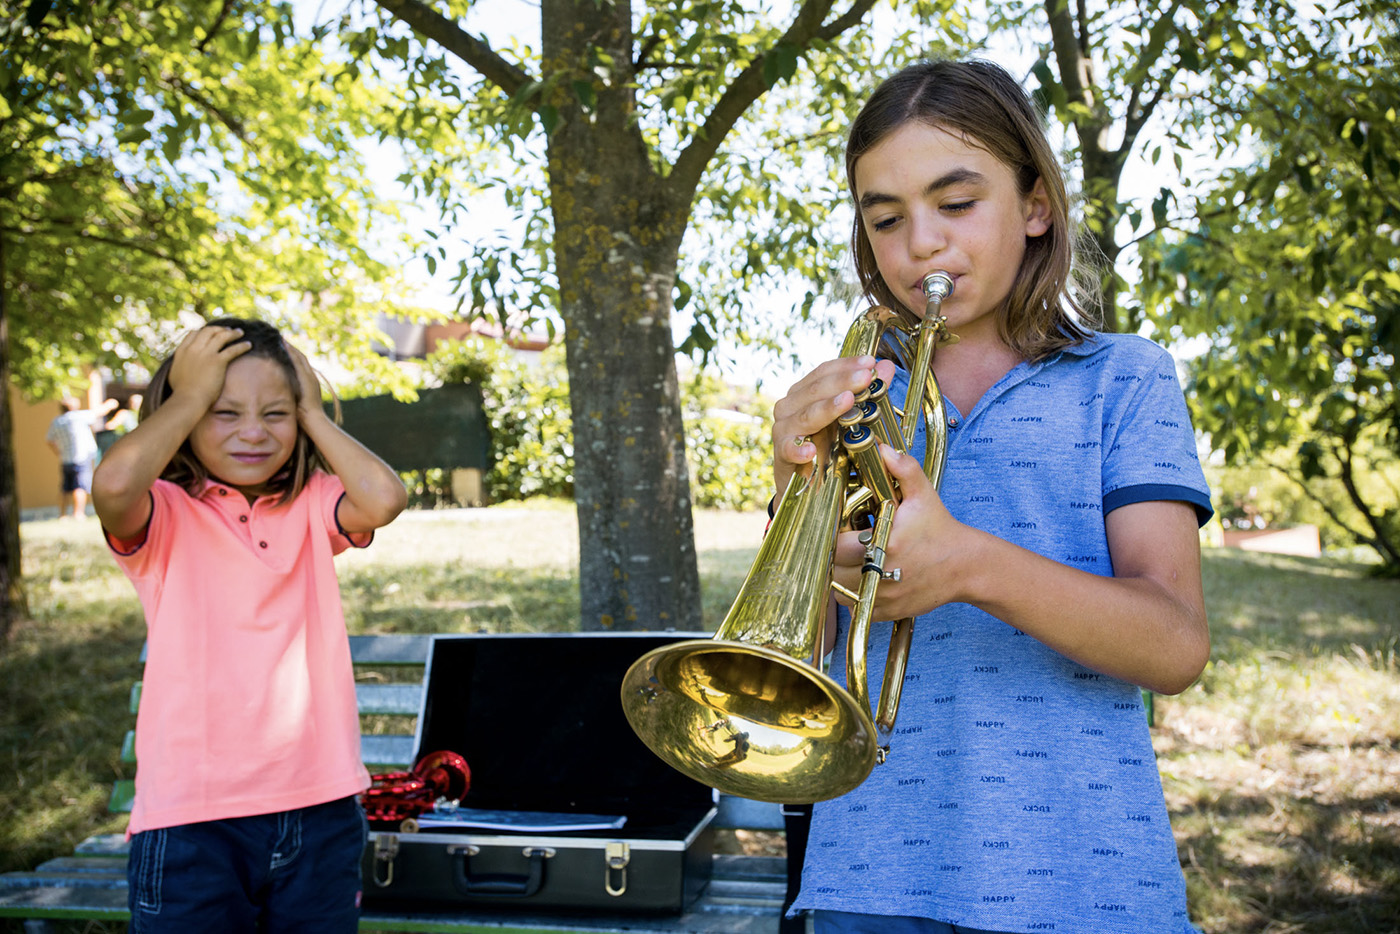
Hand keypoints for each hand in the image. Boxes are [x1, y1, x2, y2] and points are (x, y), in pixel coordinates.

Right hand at [168, 325, 249, 409]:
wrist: (188, 399)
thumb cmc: (182, 392)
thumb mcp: (175, 373)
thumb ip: (180, 363)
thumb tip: (181, 363)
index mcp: (182, 351)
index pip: (194, 333)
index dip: (204, 331)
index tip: (212, 333)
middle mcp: (193, 349)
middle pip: (208, 331)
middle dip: (219, 329)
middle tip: (229, 330)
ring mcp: (205, 353)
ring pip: (221, 336)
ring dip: (232, 333)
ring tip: (240, 333)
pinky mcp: (217, 361)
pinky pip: (233, 349)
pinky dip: (242, 345)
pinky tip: (249, 345)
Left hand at [282, 340, 326, 424]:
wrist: (314, 420)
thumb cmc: (305, 417)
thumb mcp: (297, 404)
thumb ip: (292, 397)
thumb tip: (282, 397)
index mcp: (310, 382)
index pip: (301, 365)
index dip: (293, 356)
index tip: (285, 348)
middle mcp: (312, 377)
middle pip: (301, 358)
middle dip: (292, 349)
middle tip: (282, 339)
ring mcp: (310, 377)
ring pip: (300, 358)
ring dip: (291, 348)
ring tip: (282, 339)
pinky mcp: (307, 378)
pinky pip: (298, 362)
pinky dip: (292, 353)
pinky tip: (284, 346)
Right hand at [770, 355, 895, 499]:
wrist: (806, 489)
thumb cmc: (827, 447)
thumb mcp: (849, 419)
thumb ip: (867, 393)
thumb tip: (886, 366)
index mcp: (805, 393)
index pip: (824, 372)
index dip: (846, 365)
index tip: (870, 362)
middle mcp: (791, 406)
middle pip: (815, 389)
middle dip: (843, 382)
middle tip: (866, 377)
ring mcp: (784, 429)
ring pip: (805, 415)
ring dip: (827, 408)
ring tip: (848, 401)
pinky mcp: (782, 454)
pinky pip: (789, 449)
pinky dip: (798, 449)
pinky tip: (810, 450)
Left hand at [830, 444, 967, 619]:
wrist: (965, 565)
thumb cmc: (940, 528)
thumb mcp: (923, 495)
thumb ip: (902, 469)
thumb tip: (882, 449)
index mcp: (885, 544)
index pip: (837, 545)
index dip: (833, 537)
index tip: (841, 530)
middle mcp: (882, 574)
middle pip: (834, 570)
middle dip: (834, 556)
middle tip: (844, 544)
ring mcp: (885, 596)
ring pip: (839, 591)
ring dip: (839, 577)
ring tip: (850, 561)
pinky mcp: (888, 612)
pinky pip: (855, 608)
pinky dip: (853, 596)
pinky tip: (862, 578)